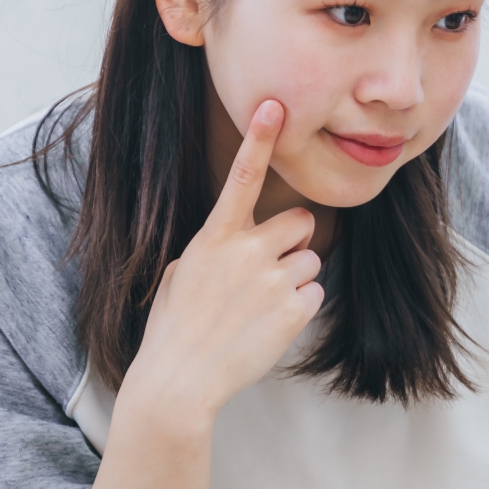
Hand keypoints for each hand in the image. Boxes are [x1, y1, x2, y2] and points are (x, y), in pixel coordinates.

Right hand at [121, 99, 323, 423]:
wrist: (180, 381)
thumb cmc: (174, 329)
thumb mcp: (181, 275)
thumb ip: (213, 249)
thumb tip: (233, 245)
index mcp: (214, 237)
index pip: (242, 177)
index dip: (260, 139)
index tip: (275, 106)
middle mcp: (247, 250)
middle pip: (302, 222)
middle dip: (293, 241)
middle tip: (269, 270)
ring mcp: (273, 279)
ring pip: (311, 260)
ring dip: (295, 279)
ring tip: (260, 308)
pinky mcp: (294, 309)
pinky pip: (315, 293)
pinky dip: (299, 308)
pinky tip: (268, 325)